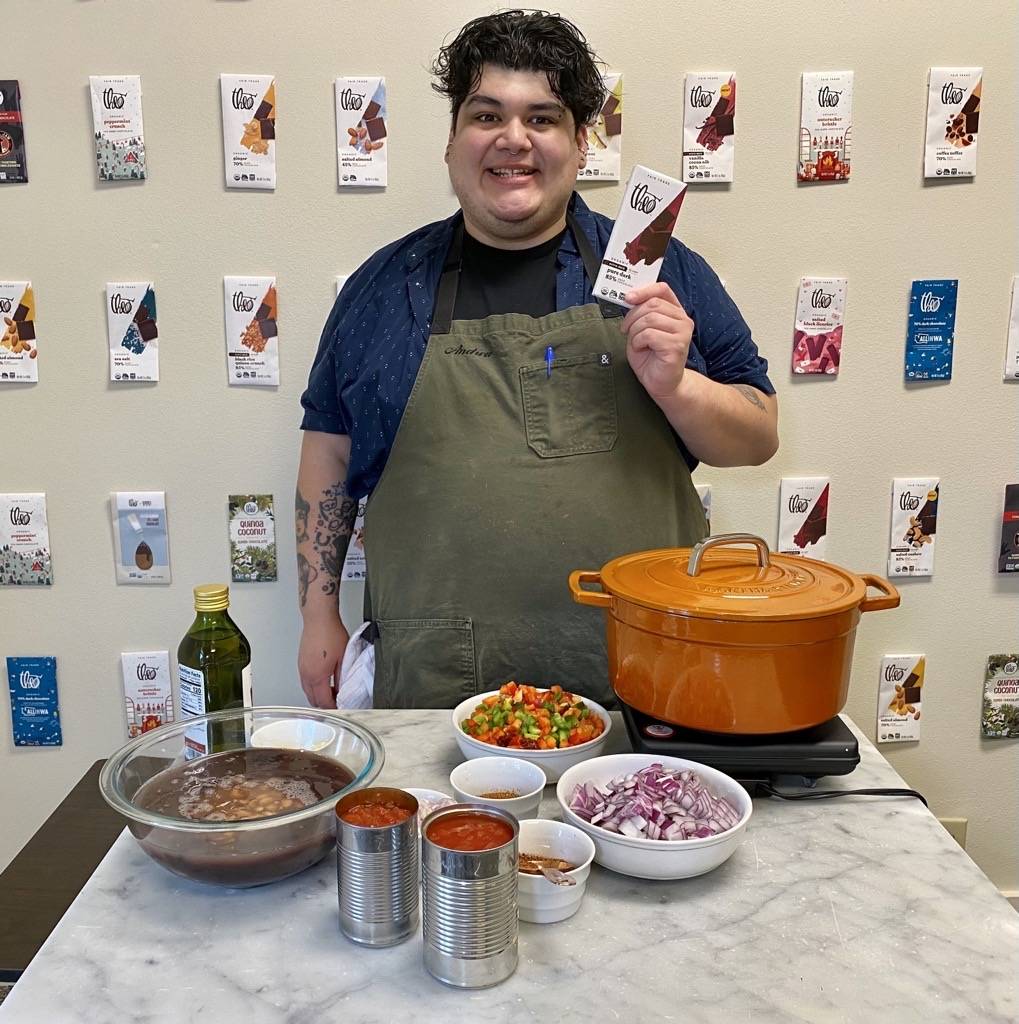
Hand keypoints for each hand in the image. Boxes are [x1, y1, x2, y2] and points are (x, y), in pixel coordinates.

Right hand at [298, 614, 348, 707]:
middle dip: (325, 704)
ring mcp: (301, 668)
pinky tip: (323, 682)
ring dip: (318, 696)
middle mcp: (306, 674)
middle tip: (337, 702)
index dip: (333, 707)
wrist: (319, 619)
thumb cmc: (331, 633)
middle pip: (313, 700)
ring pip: (307, 691)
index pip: (323, 701)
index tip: (341, 706)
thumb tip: (342, 689)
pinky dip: (313, 687)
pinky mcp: (301, 663)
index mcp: (317, 676)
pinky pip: (305, 682)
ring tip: (332, 692)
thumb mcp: (343, 658)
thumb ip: (342, 677)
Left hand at [621, 282, 693, 399]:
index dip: (643, 290)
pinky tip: (642, 349)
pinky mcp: (677, 345)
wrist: (661, 383)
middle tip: (626, 330)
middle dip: (633, 316)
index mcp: (675, 312)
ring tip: (637, 343)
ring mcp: (682, 332)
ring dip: (635, 332)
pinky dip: (638, 342)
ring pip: (649, 318)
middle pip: (652, 304)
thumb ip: (640, 313)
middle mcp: (682, 320)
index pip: (662, 289)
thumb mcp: (641, 330)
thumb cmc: (651, 357)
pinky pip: (649, 334)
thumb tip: (629, 299)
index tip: (628, 298)